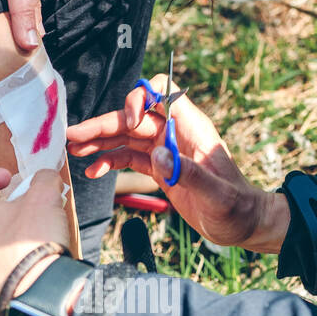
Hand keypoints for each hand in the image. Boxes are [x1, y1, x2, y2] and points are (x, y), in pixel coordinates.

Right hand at [67, 77, 290, 252]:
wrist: (243, 224)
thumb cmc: (236, 208)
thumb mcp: (217, 195)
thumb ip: (188, 174)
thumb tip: (158, 156)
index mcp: (191, 128)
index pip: (162, 91)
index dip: (141, 98)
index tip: (129, 121)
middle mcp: (176, 133)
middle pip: (134, 117)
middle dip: (103, 124)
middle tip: (73, 135)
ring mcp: (166, 150)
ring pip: (126, 137)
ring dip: (100, 142)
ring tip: (74, 150)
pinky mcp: (161, 168)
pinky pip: (129, 158)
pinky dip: (110, 161)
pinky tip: (93, 171)